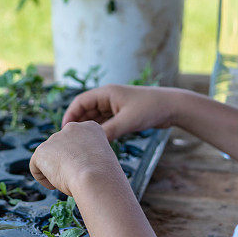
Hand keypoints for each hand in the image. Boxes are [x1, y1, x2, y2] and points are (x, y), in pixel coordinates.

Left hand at [29, 120, 123, 195]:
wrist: (95, 177)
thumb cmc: (105, 176)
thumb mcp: (102, 160)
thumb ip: (88, 157)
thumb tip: (76, 167)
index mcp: (91, 128)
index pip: (79, 143)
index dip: (81, 159)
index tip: (87, 170)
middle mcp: (72, 128)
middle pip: (62, 149)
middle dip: (66, 163)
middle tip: (76, 177)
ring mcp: (55, 138)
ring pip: (50, 158)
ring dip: (56, 171)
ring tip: (68, 180)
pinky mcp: (41, 150)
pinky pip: (37, 168)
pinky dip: (44, 179)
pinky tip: (56, 185)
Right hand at [62, 84, 179, 140]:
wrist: (173, 107)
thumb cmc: (151, 109)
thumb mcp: (128, 121)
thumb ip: (109, 131)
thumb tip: (91, 144)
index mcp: (107, 93)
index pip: (80, 102)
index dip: (70, 115)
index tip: (65, 131)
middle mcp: (109, 97)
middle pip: (86, 110)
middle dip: (78, 124)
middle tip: (70, 141)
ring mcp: (115, 106)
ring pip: (95, 117)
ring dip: (89, 129)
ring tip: (81, 144)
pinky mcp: (122, 114)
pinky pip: (105, 122)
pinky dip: (100, 131)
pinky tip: (96, 143)